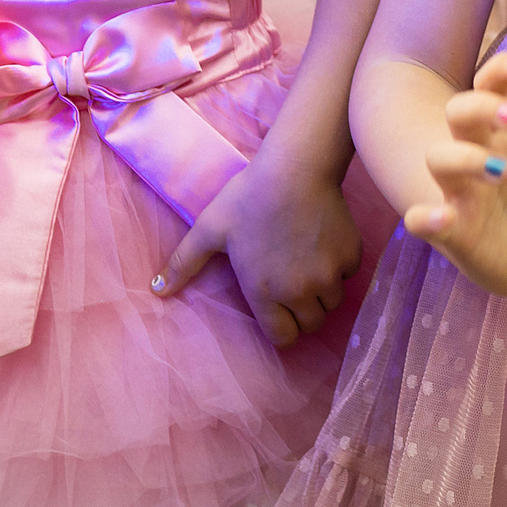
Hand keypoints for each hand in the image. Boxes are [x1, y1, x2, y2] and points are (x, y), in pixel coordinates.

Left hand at [155, 156, 361, 348]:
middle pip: (311, 324)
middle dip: (303, 310)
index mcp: (264, 292)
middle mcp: (299, 292)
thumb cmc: (249, 197)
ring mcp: (328, 275)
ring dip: (322, 290)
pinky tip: (325, 242)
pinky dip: (340, 265)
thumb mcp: (210, 228)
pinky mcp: (350, 257)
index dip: (281, 326)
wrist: (295, 168)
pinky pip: (349, 275)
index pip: (284, 338)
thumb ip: (183, 263)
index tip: (279, 309)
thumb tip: (155, 289)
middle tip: (293, 283)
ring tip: (309, 262)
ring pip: (332, 302)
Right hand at [407, 50, 506, 296]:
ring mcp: (460, 190)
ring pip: (438, 157)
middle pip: (458, 111)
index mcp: (505, 130)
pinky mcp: (452, 231)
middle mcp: (476, 151)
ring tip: (502, 170)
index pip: (491, 85)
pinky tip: (442, 217)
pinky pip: (420, 219)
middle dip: (481, 107)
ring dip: (463, 158)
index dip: (500, 69)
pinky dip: (424, 217)